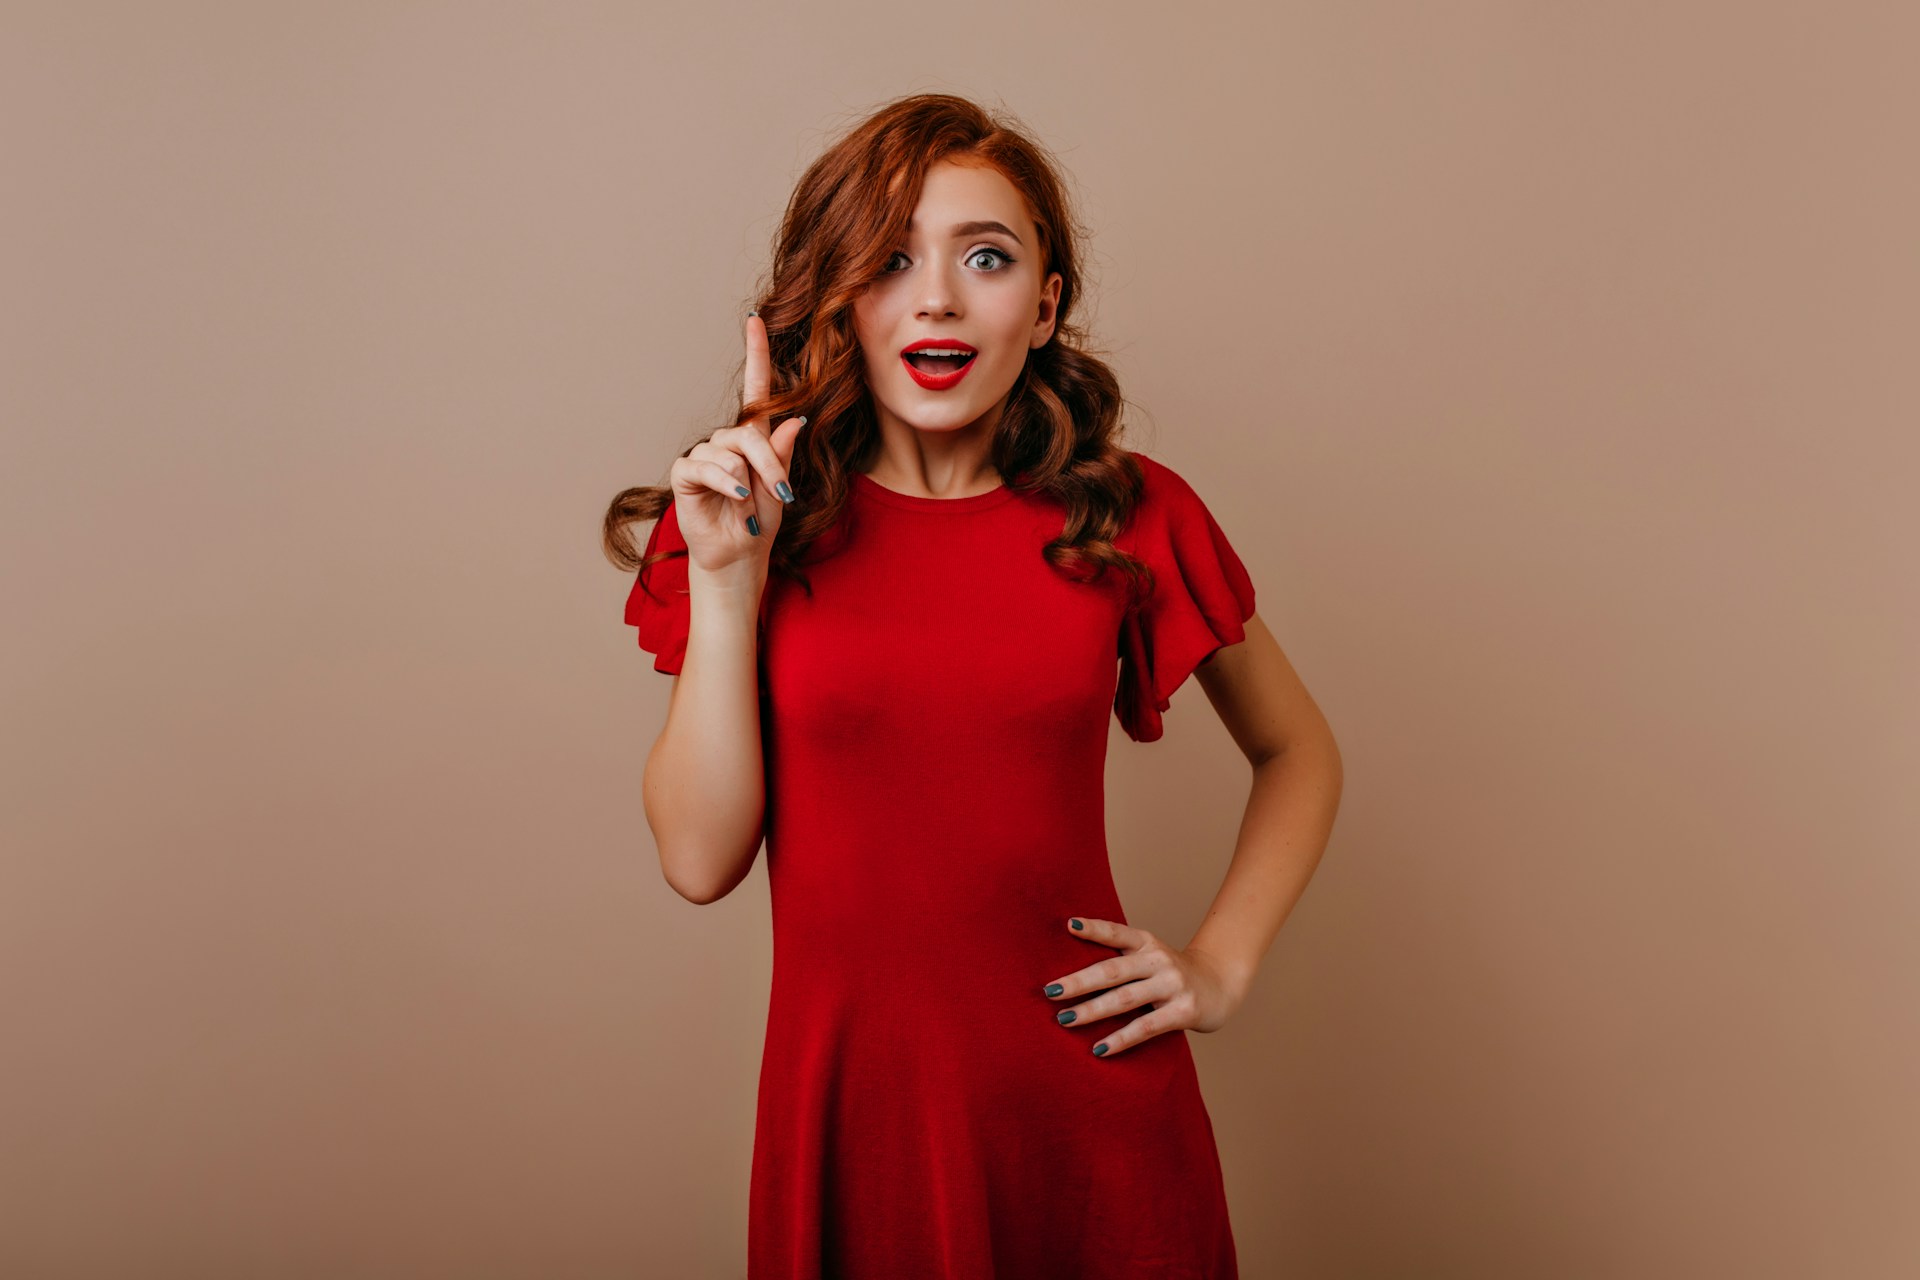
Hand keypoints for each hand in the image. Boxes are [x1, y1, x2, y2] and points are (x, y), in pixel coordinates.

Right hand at [669, 311, 807, 574]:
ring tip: (750, 508)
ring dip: (748, 484)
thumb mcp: (780, 488)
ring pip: (730, 455)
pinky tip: (736, 498)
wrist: (740, 554)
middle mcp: (727, 441)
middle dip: (769, 466)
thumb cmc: (762, 520)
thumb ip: (782, 454)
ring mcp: (705, 456)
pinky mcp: (686, 473)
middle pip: (749, 434)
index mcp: (753, 438)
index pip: (755, 388)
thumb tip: (796, 420)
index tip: (756, 320)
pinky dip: (725, 483)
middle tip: (782, 495)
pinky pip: (705, 467)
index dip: (756, 354)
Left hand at [1040, 916, 1248, 1057]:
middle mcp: (1158, 960)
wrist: (1221, 985)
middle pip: (1112, 970)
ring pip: (1124, 999)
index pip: (1116, 932)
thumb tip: (1069, 972)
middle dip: (1078, 981)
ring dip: (1091, 1011)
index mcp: (1147, 943)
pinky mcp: (1183, 1012)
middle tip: (1049, 992)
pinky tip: (1098, 1049)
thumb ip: (1120, 958)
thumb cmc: (1172, 974)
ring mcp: (1172, 985)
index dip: (1093, 928)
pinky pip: (1145, 1028)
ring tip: (1064, 1020)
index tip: (1068, 925)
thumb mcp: (1150, 956)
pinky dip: (1120, 1039)